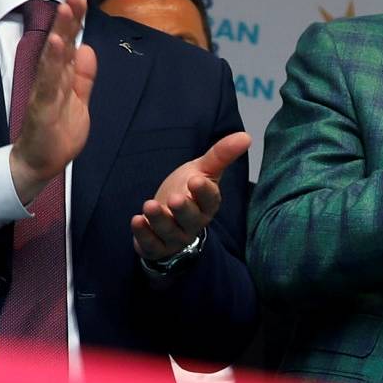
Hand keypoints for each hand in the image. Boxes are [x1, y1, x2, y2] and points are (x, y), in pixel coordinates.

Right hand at [8, 0, 94, 202]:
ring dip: (60, 32)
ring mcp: (46, 90)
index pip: (69, 43)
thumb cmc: (57, 132)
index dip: (75, 21)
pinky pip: (49, 80)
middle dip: (68, 18)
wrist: (41, 162)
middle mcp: (52, 78)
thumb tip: (88, 49)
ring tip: (64, 9)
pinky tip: (55, 44)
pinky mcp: (43, 105)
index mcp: (62, 76)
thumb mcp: (78, 100)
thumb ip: (83, 76)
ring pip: (54, 56)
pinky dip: (52, 61)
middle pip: (61, 43)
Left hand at [133, 131, 250, 261]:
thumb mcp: (202, 170)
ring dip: (159, 220)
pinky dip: (143, 234)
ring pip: (169, 231)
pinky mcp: (157, 246)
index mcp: (207, 204)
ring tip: (149, 205)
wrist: (168, 217)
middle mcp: (193, 223)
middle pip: (190, 218)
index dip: (203, 192)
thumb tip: (246, 136)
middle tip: (175, 199)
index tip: (196, 180)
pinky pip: (151, 244)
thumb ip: (221, 155)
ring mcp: (175, 237)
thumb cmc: (187, 191)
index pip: (209, 199)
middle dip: (183, 209)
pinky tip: (136, 220)